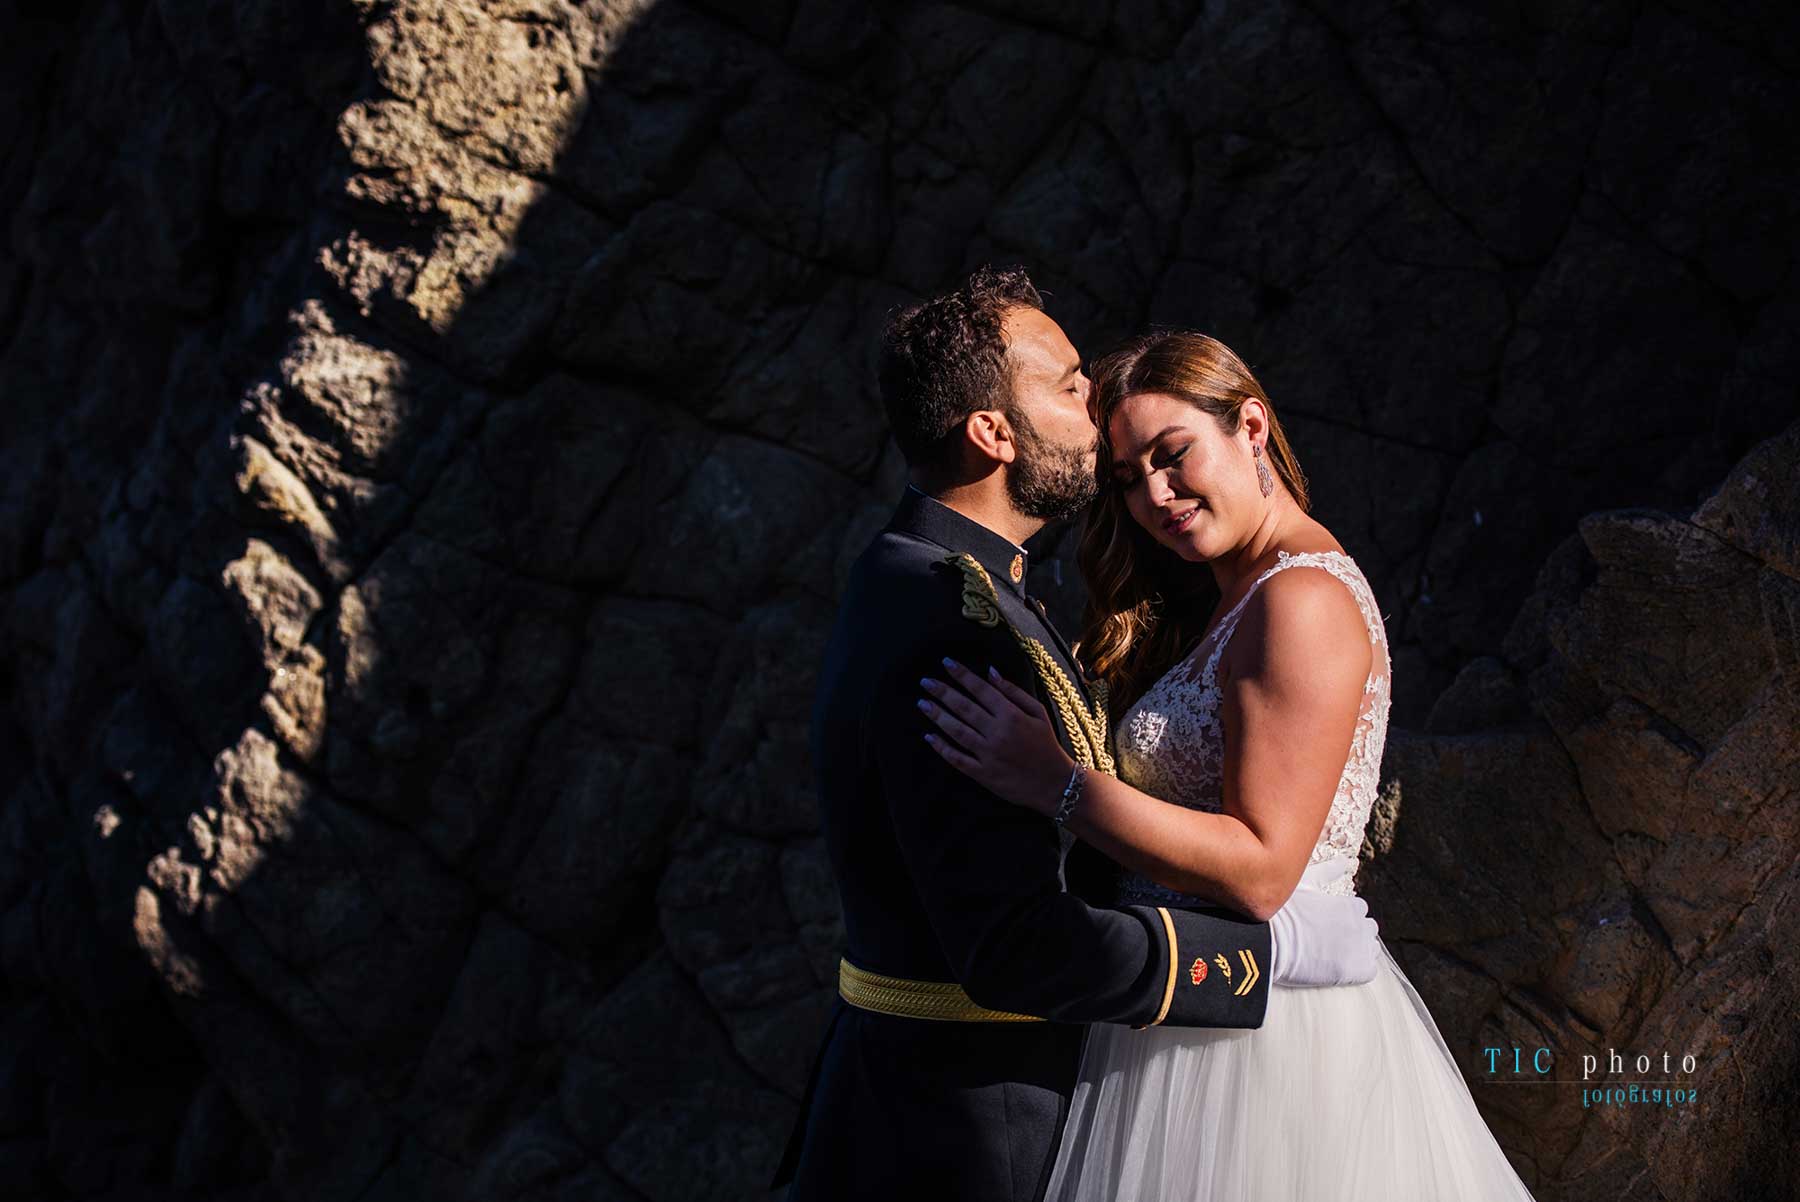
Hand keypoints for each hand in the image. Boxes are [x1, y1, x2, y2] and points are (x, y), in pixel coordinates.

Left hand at [918, 658, 1075, 814]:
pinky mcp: (983, 774)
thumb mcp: (1038, 713)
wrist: (1054, 784)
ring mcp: (988, 754)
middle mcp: (997, 733)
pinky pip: (958, 759)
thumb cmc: (1047, 745)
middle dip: (942, 692)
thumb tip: (990, 671)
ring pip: (957, 731)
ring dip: (937, 716)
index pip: (981, 689)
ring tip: (922, 703)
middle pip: (964, 708)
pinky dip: (942, 748)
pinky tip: (929, 737)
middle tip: (925, 681)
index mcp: (1011, 715)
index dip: (962, 675)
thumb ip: (1014, 691)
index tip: (946, 663)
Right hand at [1267, 859, 1380, 986]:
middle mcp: (1360, 926)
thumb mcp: (1305, 883)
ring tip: (1335, 954)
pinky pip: (1369, 971)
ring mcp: (1359, 949)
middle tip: (1331, 938)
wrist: (1271, 942)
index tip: (1328, 920)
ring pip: (1371, 949)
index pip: (1359, 909)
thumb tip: (1344, 861)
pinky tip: (1339, 968)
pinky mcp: (1356, 971)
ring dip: (1359, 950)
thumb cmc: (1283, 912)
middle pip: (1368, 928)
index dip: (1344, 914)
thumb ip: (1328, 871)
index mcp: (1349, 906)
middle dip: (1355, 931)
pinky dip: (1359, 970)